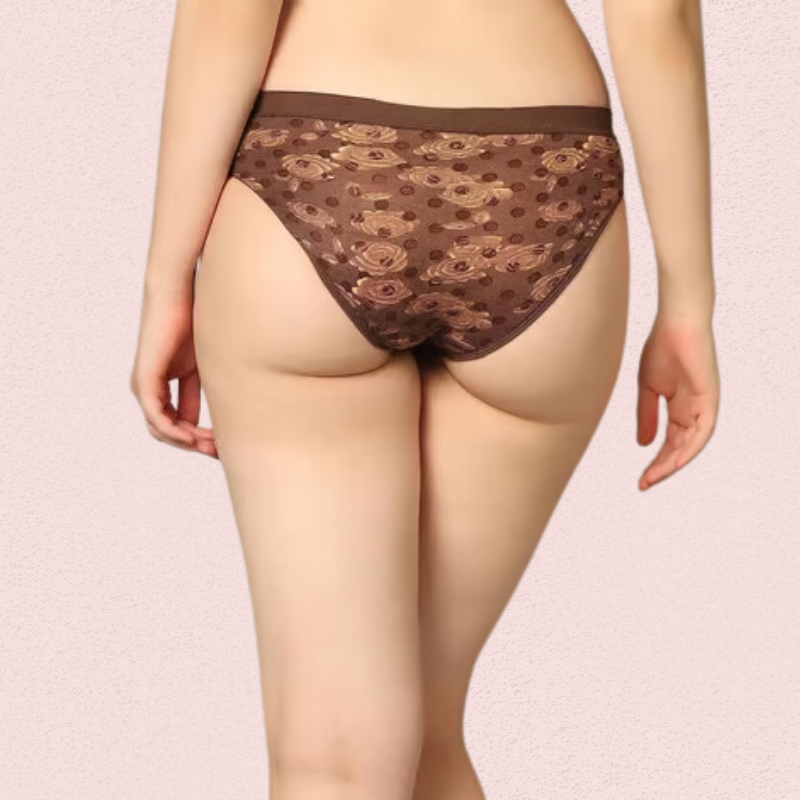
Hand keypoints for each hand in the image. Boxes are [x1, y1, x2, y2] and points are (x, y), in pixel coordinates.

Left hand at [130, 280, 217, 457]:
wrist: (179, 291)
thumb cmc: (195, 317)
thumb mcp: (204, 362)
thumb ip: (205, 386)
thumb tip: (227, 409)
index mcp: (162, 383)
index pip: (179, 421)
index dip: (200, 437)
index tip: (224, 444)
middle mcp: (148, 387)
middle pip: (169, 430)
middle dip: (195, 444)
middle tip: (219, 451)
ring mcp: (144, 385)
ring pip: (161, 429)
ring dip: (187, 441)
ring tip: (212, 445)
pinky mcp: (144, 380)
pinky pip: (156, 417)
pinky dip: (175, 431)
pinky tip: (194, 436)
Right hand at [636, 313, 719, 489]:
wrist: (676, 322)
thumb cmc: (662, 348)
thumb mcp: (648, 389)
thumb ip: (647, 416)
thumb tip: (644, 444)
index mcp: (680, 408)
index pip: (669, 443)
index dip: (655, 462)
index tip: (640, 479)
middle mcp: (694, 410)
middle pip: (680, 449)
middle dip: (662, 468)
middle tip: (645, 483)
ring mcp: (703, 405)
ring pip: (692, 444)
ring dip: (674, 463)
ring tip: (657, 476)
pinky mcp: (709, 397)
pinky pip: (704, 429)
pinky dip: (691, 447)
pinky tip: (677, 460)